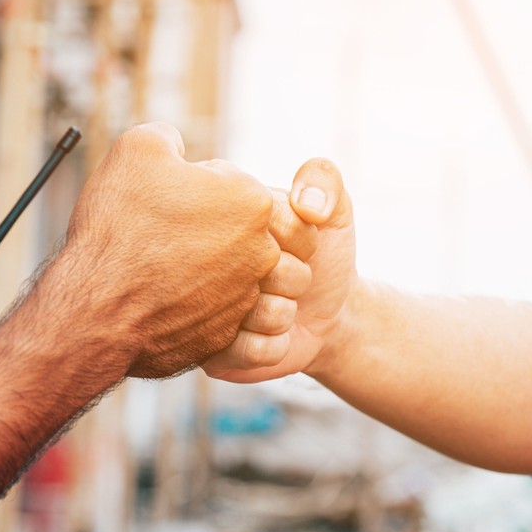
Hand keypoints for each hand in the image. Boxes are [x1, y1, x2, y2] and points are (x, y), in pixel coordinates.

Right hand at [53, 124, 288, 379]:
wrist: (95, 307)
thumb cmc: (118, 225)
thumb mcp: (137, 148)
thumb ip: (169, 137)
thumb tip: (176, 147)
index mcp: (253, 201)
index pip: (238, 185)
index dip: (203, 188)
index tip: (175, 198)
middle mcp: (261, 252)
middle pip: (242, 230)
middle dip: (212, 228)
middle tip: (169, 232)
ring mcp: (246, 298)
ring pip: (235, 272)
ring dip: (208, 266)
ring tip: (166, 265)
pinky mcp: (228, 334)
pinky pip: (218, 311)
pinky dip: (195, 303)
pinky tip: (162, 295)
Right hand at [205, 158, 354, 383]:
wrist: (329, 316)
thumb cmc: (324, 255)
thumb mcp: (333, 208)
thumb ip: (324, 179)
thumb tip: (307, 204)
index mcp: (222, 213)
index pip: (261, 220)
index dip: (297, 239)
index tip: (299, 245)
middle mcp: (201, 258)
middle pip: (259, 269)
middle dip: (292, 277)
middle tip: (284, 278)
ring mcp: (198, 308)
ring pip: (259, 313)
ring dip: (282, 314)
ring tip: (275, 305)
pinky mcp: (208, 352)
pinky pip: (254, 351)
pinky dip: (274, 346)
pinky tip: (266, 335)